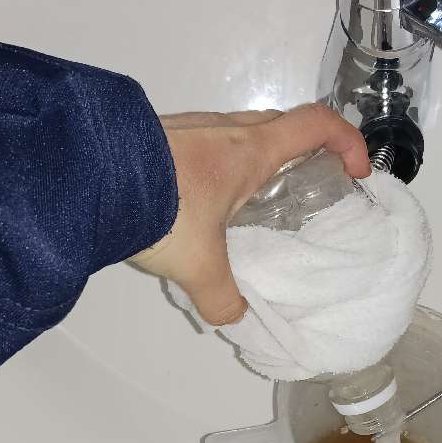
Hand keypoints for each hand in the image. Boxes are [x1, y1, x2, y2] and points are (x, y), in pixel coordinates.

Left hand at [130, 104, 370, 325]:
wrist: (86, 179)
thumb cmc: (161, 208)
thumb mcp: (198, 265)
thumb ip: (222, 297)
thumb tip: (233, 318)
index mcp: (251, 150)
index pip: (318, 124)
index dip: (347, 141)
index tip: (355, 171)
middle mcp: (226, 129)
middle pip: (282, 125)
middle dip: (304, 151)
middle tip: (305, 188)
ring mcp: (190, 128)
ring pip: (241, 132)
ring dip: (257, 158)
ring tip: (250, 203)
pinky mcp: (159, 137)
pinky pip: (207, 143)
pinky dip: (220, 165)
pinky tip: (200, 203)